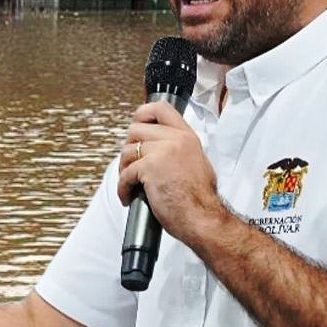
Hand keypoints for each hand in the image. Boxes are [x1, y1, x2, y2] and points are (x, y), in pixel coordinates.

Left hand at [117, 101, 226, 245]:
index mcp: (187, 136)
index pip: (160, 108)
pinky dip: (123, 187)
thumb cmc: (199, 199)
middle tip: (132, 165)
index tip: (136, 124)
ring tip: (131, 183)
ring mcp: (163, 152)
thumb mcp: (197, 162)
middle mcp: (176, 139)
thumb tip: (157, 145)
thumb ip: (179, 148)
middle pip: (136, 129)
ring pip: (127, 150)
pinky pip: (125, 173)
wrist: (203, 218)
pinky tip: (129, 196)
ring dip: (124, 169)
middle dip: (129, 148)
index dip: (142, 114)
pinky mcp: (150, 168)